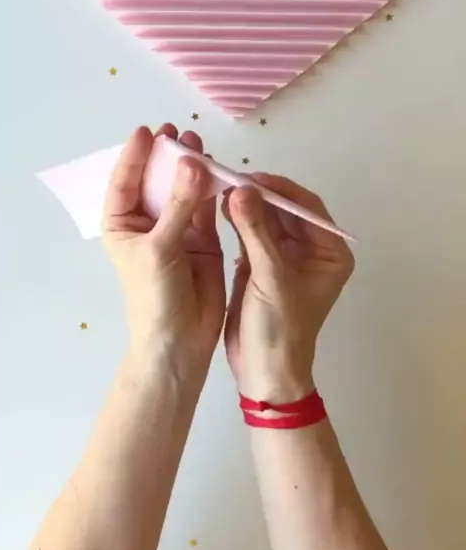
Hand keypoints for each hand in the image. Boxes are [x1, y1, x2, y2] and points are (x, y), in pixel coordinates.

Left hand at [102, 124, 224, 366]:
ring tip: (199, 142)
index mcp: (122, 224)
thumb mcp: (160, 247)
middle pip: (157, 180)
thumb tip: (191, 161)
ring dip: (191, 168)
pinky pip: (205, 206)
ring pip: (184, 190)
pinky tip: (219, 169)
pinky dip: (212, 189)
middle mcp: (148, 222)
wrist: (180, 339)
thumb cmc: (154, 296)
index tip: (148, 131)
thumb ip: (179, 204)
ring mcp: (176, 228)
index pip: (125, 182)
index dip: (136, 156)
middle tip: (178, 131)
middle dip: (166, 157)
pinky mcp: (202, 237)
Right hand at [222, 175, 354, 401]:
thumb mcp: (270, 278)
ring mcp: (286, 257)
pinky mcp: (262, 265)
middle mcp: (311, 250)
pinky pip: (252, 233)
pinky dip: (238, 221)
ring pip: (267, 219)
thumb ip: (256, 232)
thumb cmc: (279, 329)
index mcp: (329, 253)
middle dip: (259, 195)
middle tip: (228, 179)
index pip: (307, 208)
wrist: (263, 372)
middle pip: (286, 210)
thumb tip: (241, 189)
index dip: (279, 189)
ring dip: (246, 206)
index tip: (249, 177)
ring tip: (220, 189)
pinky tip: (219, 208)